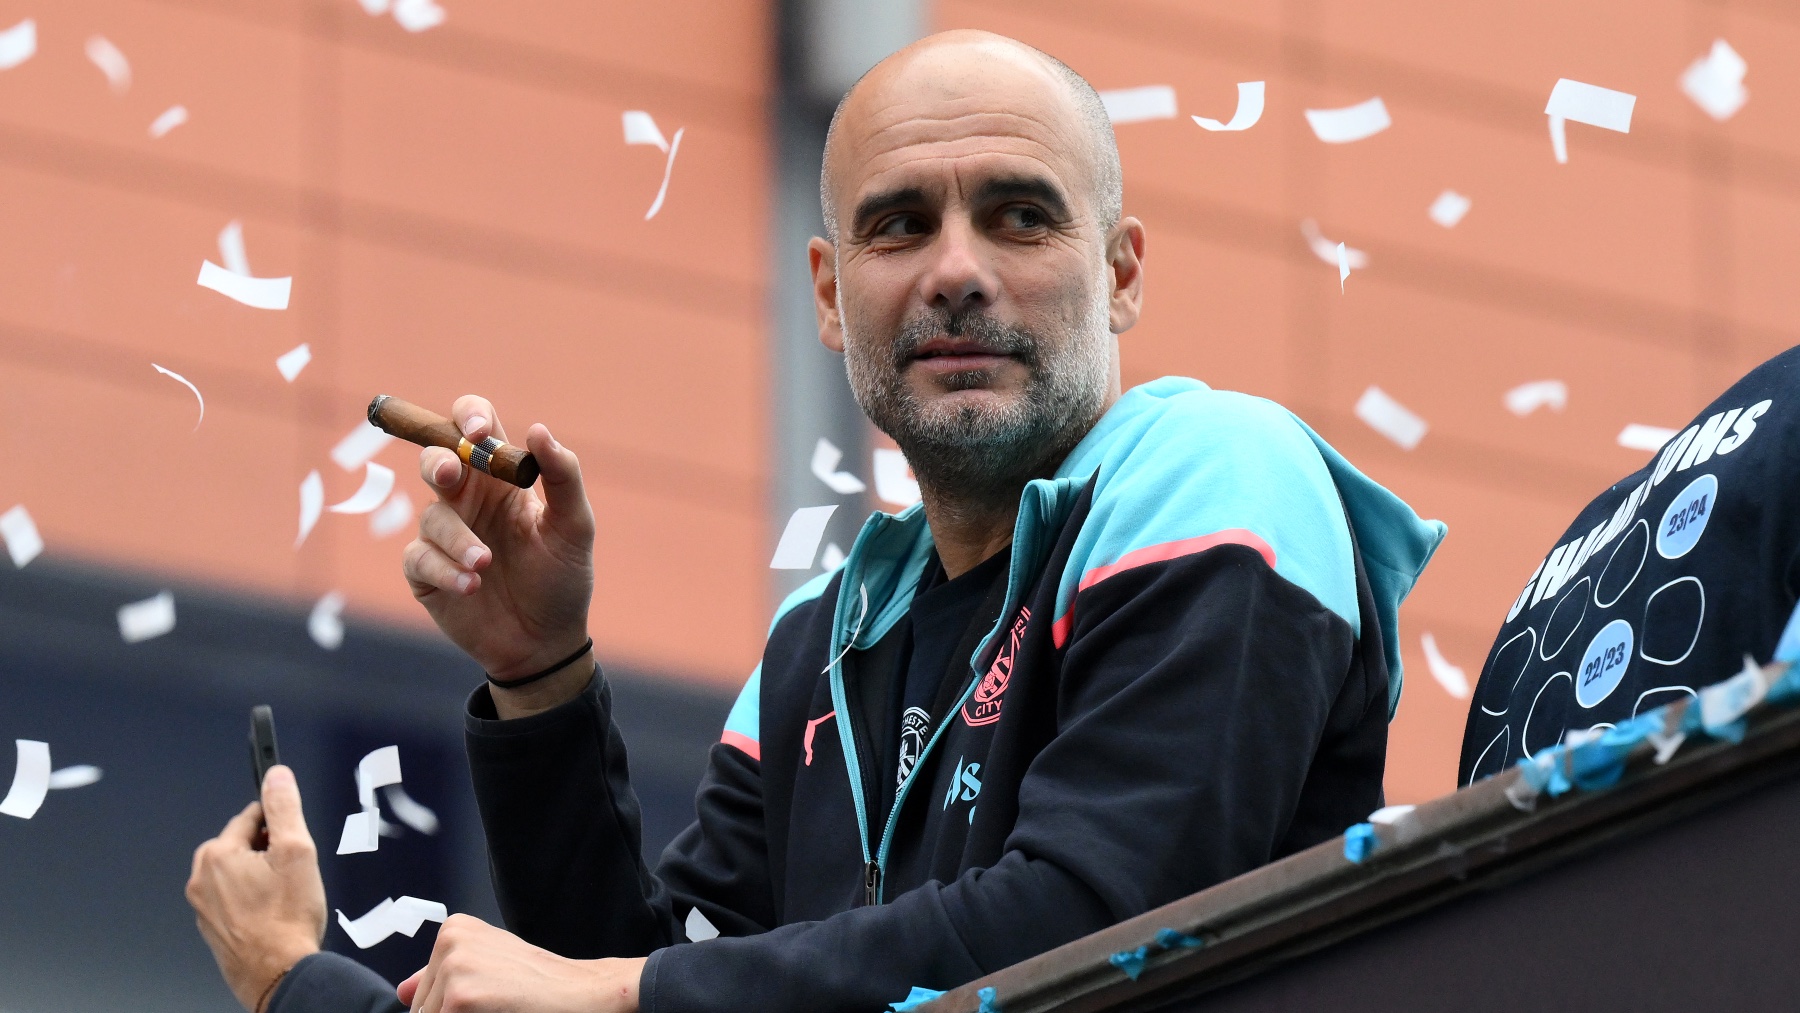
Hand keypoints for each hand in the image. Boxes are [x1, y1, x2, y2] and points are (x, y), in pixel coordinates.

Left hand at [187, 766, 326, 1011]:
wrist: (277, 973)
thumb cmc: (287, 917)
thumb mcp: (296, 851)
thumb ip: (284, 808)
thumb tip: (276, 775)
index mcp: (218, 855)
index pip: (251, 816)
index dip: (278, 824)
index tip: (293, 836)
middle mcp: (201, 878)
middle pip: (241, 844)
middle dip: (267, 850)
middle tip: (292, 870)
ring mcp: (203, 906)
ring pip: (236, 872)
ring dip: (259, 875)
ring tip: (284, 895)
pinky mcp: (211, 927)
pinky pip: (232, 898)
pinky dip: (251, 899)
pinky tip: (273, 912)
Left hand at [396, 914, 643, 1012]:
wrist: (582, 992)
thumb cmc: (541, 983)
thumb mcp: (488, 967)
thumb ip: (441, 977)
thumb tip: (403, 990)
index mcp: (455, 929)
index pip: (424, 989)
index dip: (448, 1008)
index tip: (484, 1004)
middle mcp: (449, 939)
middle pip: (422, 1007)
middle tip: (497, 1006)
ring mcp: (453, 965)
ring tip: (498, 1010)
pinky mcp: (458, 996)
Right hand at [402, 395, 595, 681]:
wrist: (546, 642)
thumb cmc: (562, 578)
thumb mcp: (574, 527)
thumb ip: (564, 477)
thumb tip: (538, 430)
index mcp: (502, 480)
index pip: (476, 429)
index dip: (469, 417)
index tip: (478, 432)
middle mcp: (469, 500)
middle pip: (436, 458)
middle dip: (438, 461)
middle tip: (450, 474)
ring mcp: (444, 536)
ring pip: (431, 516)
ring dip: (457, 538)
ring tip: (485, 564)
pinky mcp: (426, 572)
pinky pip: (419, 557)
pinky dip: (445, 569)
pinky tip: (471, 586)